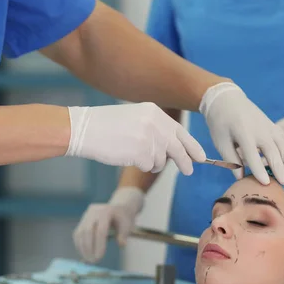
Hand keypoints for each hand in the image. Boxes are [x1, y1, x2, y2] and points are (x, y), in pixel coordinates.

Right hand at [66, 103, 205, 174]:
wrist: (84, 128)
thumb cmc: (105, 125)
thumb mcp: (135, 118)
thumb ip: (155, 129)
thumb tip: (173, 149)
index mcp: (154, 112)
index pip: (179, 131)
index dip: (191, 145)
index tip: (200, 156)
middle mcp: (155, 123)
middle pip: (177, 148)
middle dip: (184, 161)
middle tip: (189, 170)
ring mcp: (149, 138)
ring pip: (161, 160)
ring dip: (152, 163)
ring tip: (134, 154)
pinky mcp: (141, 152)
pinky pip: (149, 166)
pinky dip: (141, 166)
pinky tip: (128, 156)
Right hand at [73, 187, 144, 262]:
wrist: (118, 208)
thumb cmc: (124, 219)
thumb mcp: (127, 225)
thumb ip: (124, 235)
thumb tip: (121, 245)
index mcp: (106, 211)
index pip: (100, 230)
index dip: (99, 245)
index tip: (99, 257)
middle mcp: (94, 212)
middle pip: (87, 231)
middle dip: (89, 248)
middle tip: (93, 261)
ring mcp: (86, 215)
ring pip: (80, 232)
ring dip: (83, 248)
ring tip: (88, 259)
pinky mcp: (82, 220)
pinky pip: (78, 233)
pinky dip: (79, 244)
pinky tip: (84, 253)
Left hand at [199, 82, 283, 184]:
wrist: (228, 100)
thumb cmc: (221, 124)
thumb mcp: (220, 141)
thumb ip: (231, 159)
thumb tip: (240, 179)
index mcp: (243, 132)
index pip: (251, 153)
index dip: (258, 169)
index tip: (265, 183)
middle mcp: (260, 130)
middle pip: (272, 151)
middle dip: (280, 168)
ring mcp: (270, 128)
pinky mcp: (275, 128)